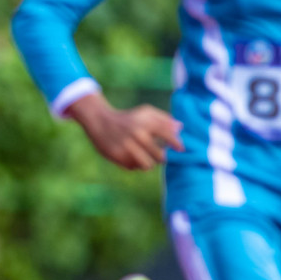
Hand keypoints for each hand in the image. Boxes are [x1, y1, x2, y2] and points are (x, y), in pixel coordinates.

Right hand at [66, 93, 183, 170]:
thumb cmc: (128, 117)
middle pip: (160, 156)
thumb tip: (180, 128)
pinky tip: (131, 156)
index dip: (177, 144)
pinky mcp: (117, 155)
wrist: (100, 120)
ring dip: (149, 163)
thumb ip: (164, 119)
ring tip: (147, 158)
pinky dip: (135, 164)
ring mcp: (126, 146)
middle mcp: (137, 135)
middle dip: (161, 157)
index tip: (180, 149)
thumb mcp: (145, 113)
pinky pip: (133, 167)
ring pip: (147, 165)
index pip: (168, 136)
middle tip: (159, 154)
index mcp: (146, 123)